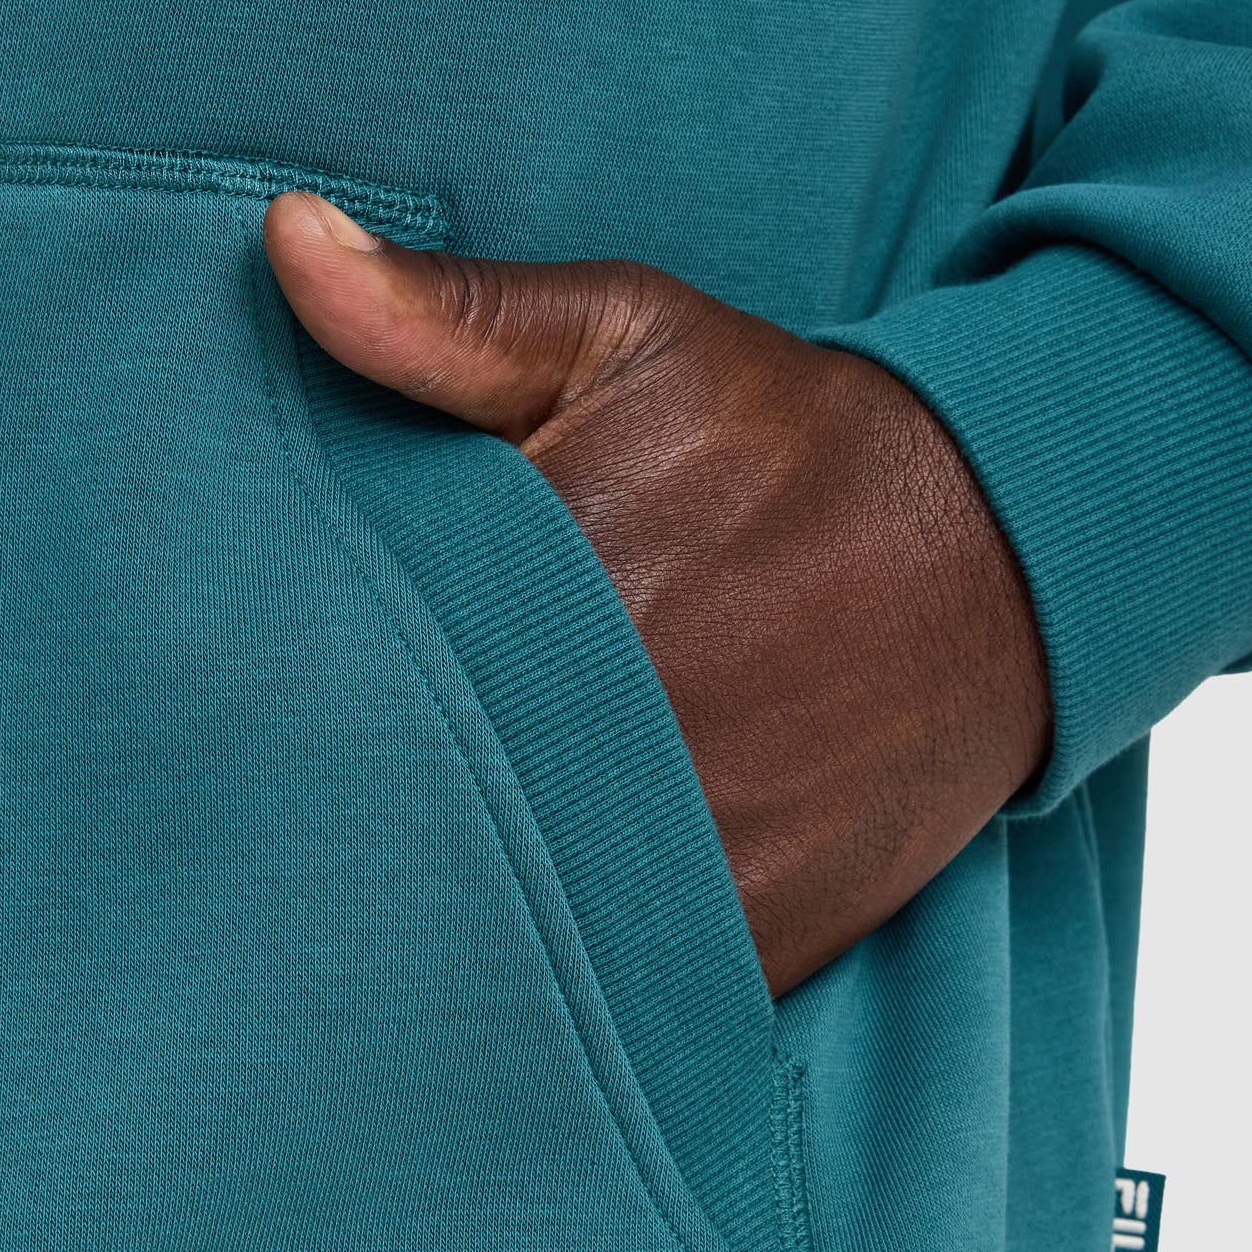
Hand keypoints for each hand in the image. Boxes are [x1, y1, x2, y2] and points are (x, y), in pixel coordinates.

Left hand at [263, 193, 1051, 996]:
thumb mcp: (633, 336)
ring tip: (379, 925)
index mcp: (557, 597)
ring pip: (509, 939)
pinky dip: (563, 996)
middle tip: (284, 847)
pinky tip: (513, 965)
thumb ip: (449, 314)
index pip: (358, 688)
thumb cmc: (796, 443)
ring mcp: (694, 865)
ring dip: (449, 931)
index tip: (248, 727)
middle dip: (360, 834)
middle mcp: (621, 747)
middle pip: (421, 830)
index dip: (290, 716)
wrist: (1003, 559)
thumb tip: (283, 246)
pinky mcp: (753, 945)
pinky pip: (619, 1005)